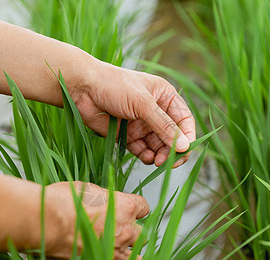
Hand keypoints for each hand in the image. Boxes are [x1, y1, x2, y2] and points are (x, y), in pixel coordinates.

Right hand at [44, 181, 148, 259]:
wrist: (46, 220)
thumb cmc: (62, 202)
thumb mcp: (88, 189)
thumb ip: (103, 198)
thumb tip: (104, 200)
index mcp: (124, 207)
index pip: (143, 207)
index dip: (136, 209)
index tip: (131, 211)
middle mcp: (125, 229)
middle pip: (142, 234)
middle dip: (133, 233)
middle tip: (121, 231)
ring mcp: (116, 251)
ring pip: (139, 259)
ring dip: (131, 255)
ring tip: (120, 252)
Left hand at [71, 61, 195, 167]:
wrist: (82, 89)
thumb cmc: (114, 86)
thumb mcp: (142, 103)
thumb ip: (163, 126)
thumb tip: (184, 146)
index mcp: (164, 96)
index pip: (184, 120)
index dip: (187, 137)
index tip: (185, 151)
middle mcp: (156, 111)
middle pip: (173, 137)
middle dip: (173, 150)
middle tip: (169, 162)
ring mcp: (142, 124)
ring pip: (159, 146)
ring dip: (161, 155)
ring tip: (157, 161)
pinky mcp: (128, 135)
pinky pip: (143, 150)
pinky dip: (147, 156)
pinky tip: (147, 158)